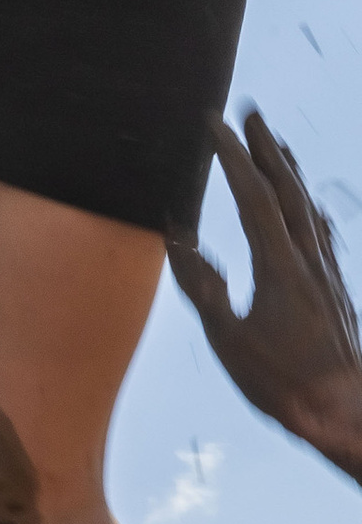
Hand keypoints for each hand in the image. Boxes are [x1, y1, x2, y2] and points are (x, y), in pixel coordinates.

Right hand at [170, 112, 361, 478]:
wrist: (345, 411)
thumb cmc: (283, 383)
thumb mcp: (229, 340)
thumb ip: (203, 287)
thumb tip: (178, 237)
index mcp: (280, 267)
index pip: (252, 196)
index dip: (232, 156)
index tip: (212, 123)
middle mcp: (309, 260)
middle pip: (288, 190)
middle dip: (267, 148)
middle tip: (250, 112)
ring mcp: (327, 274)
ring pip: (309, 208)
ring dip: (291, 171)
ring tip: (277, 145)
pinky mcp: (336, 291)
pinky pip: (322, 233)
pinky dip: (309, 206)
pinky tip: (308, 208)